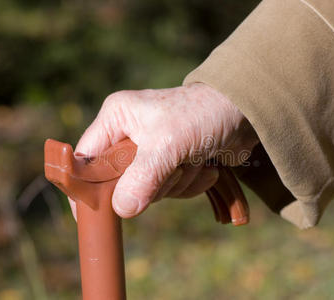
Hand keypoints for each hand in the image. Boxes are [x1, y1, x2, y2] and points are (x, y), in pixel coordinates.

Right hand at [69, 83, 257, 218]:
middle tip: (173, 168)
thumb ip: (142, 177)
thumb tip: (121, 210)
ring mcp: (151, 152)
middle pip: (119, 182)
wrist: (246, 113)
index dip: (87, 187)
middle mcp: (130, 134)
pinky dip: (190, 184)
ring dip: (177, 183)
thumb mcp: (168, 144)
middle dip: (152, 183)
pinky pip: (170, 191)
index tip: (92, 215)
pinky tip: (206, 167)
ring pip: (148, 191)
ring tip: (195, 160)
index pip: (87, 159)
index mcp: (118, 118)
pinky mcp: (171, 164)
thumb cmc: (203, 115)